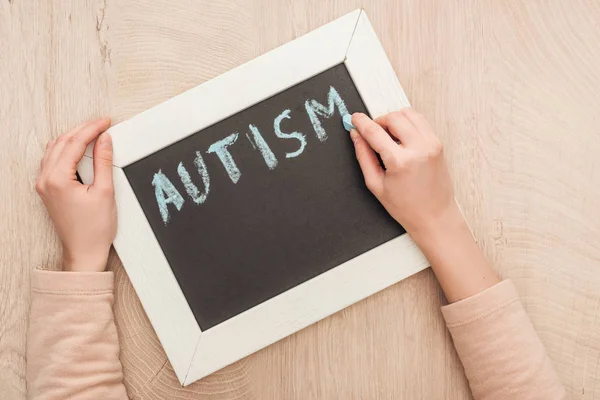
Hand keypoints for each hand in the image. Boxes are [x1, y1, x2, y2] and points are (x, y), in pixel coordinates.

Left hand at [36, 118, 115, 271]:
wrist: (84, 252)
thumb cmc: (94, 230)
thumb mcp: (105, 192)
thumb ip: (103, 162)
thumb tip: (104, 140)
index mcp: (57, 179)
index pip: (74, 143)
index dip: (92, 129)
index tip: (105, 122)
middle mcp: (45, 180)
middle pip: (62, 143)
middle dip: (82, 130)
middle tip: (101, 124)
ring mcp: (44, 185)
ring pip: (54, 149)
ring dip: (72, 138)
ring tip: (92, 134)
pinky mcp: (47, 190)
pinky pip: (52, 161)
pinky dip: (65, 150)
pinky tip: (79, 150)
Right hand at [350, 109, 498, 301]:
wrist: (434, 216)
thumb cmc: (406, 206)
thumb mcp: (376, 185)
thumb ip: (363, 156)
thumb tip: (356, 136)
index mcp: (400, 162)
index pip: (375, 132)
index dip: (361, 122)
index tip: (354, 119)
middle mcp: (419, 149)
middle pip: (393, 117)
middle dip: (378, 121)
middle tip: (372, 133)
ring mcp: (431, 144)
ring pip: (408, 113)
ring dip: (394, 119)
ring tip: (388, 135)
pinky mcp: (438, 144)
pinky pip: (421, 121)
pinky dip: (408, 123)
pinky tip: (401, 137)